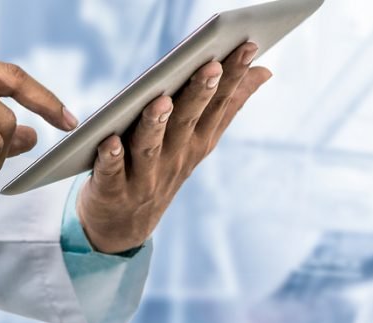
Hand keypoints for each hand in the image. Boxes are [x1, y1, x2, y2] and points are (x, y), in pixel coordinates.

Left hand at [77, 42, 271, 253]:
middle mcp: (176, 158)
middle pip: (188, 122)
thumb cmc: (163, 169)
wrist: (124, 226)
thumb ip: (228, 106)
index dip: (234, 77)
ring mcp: (146, 177)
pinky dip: (110, 158)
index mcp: (197, 142)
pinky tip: (108, 141)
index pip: (219, 105)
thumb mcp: (199, 141)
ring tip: (161, 102)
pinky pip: (110, 173)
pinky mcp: (112, 191)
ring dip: (155, 125)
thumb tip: (264, 71)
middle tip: (211, 66)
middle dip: (200, 94)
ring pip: (150, 147)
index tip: (246, 47)